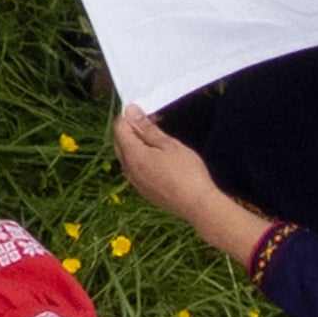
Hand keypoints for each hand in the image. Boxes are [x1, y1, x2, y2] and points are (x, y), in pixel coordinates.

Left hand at [108, 102, 267, 266]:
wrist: (198, 205)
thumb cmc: (187, 172)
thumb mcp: (169, 145)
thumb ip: (147, 128)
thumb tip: (130, 111)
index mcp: (133, 155)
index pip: (119, 128)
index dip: (129, 116)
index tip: (145, 111)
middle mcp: (128, 169)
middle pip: (119, 142)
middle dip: (130, 129)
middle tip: (150, 122)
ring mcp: (135, 182)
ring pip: (126, 157)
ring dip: (135, 144)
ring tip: (155, 140)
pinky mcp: (144, 191)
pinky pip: (134, 170)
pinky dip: (139, 159)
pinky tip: (156, 158)